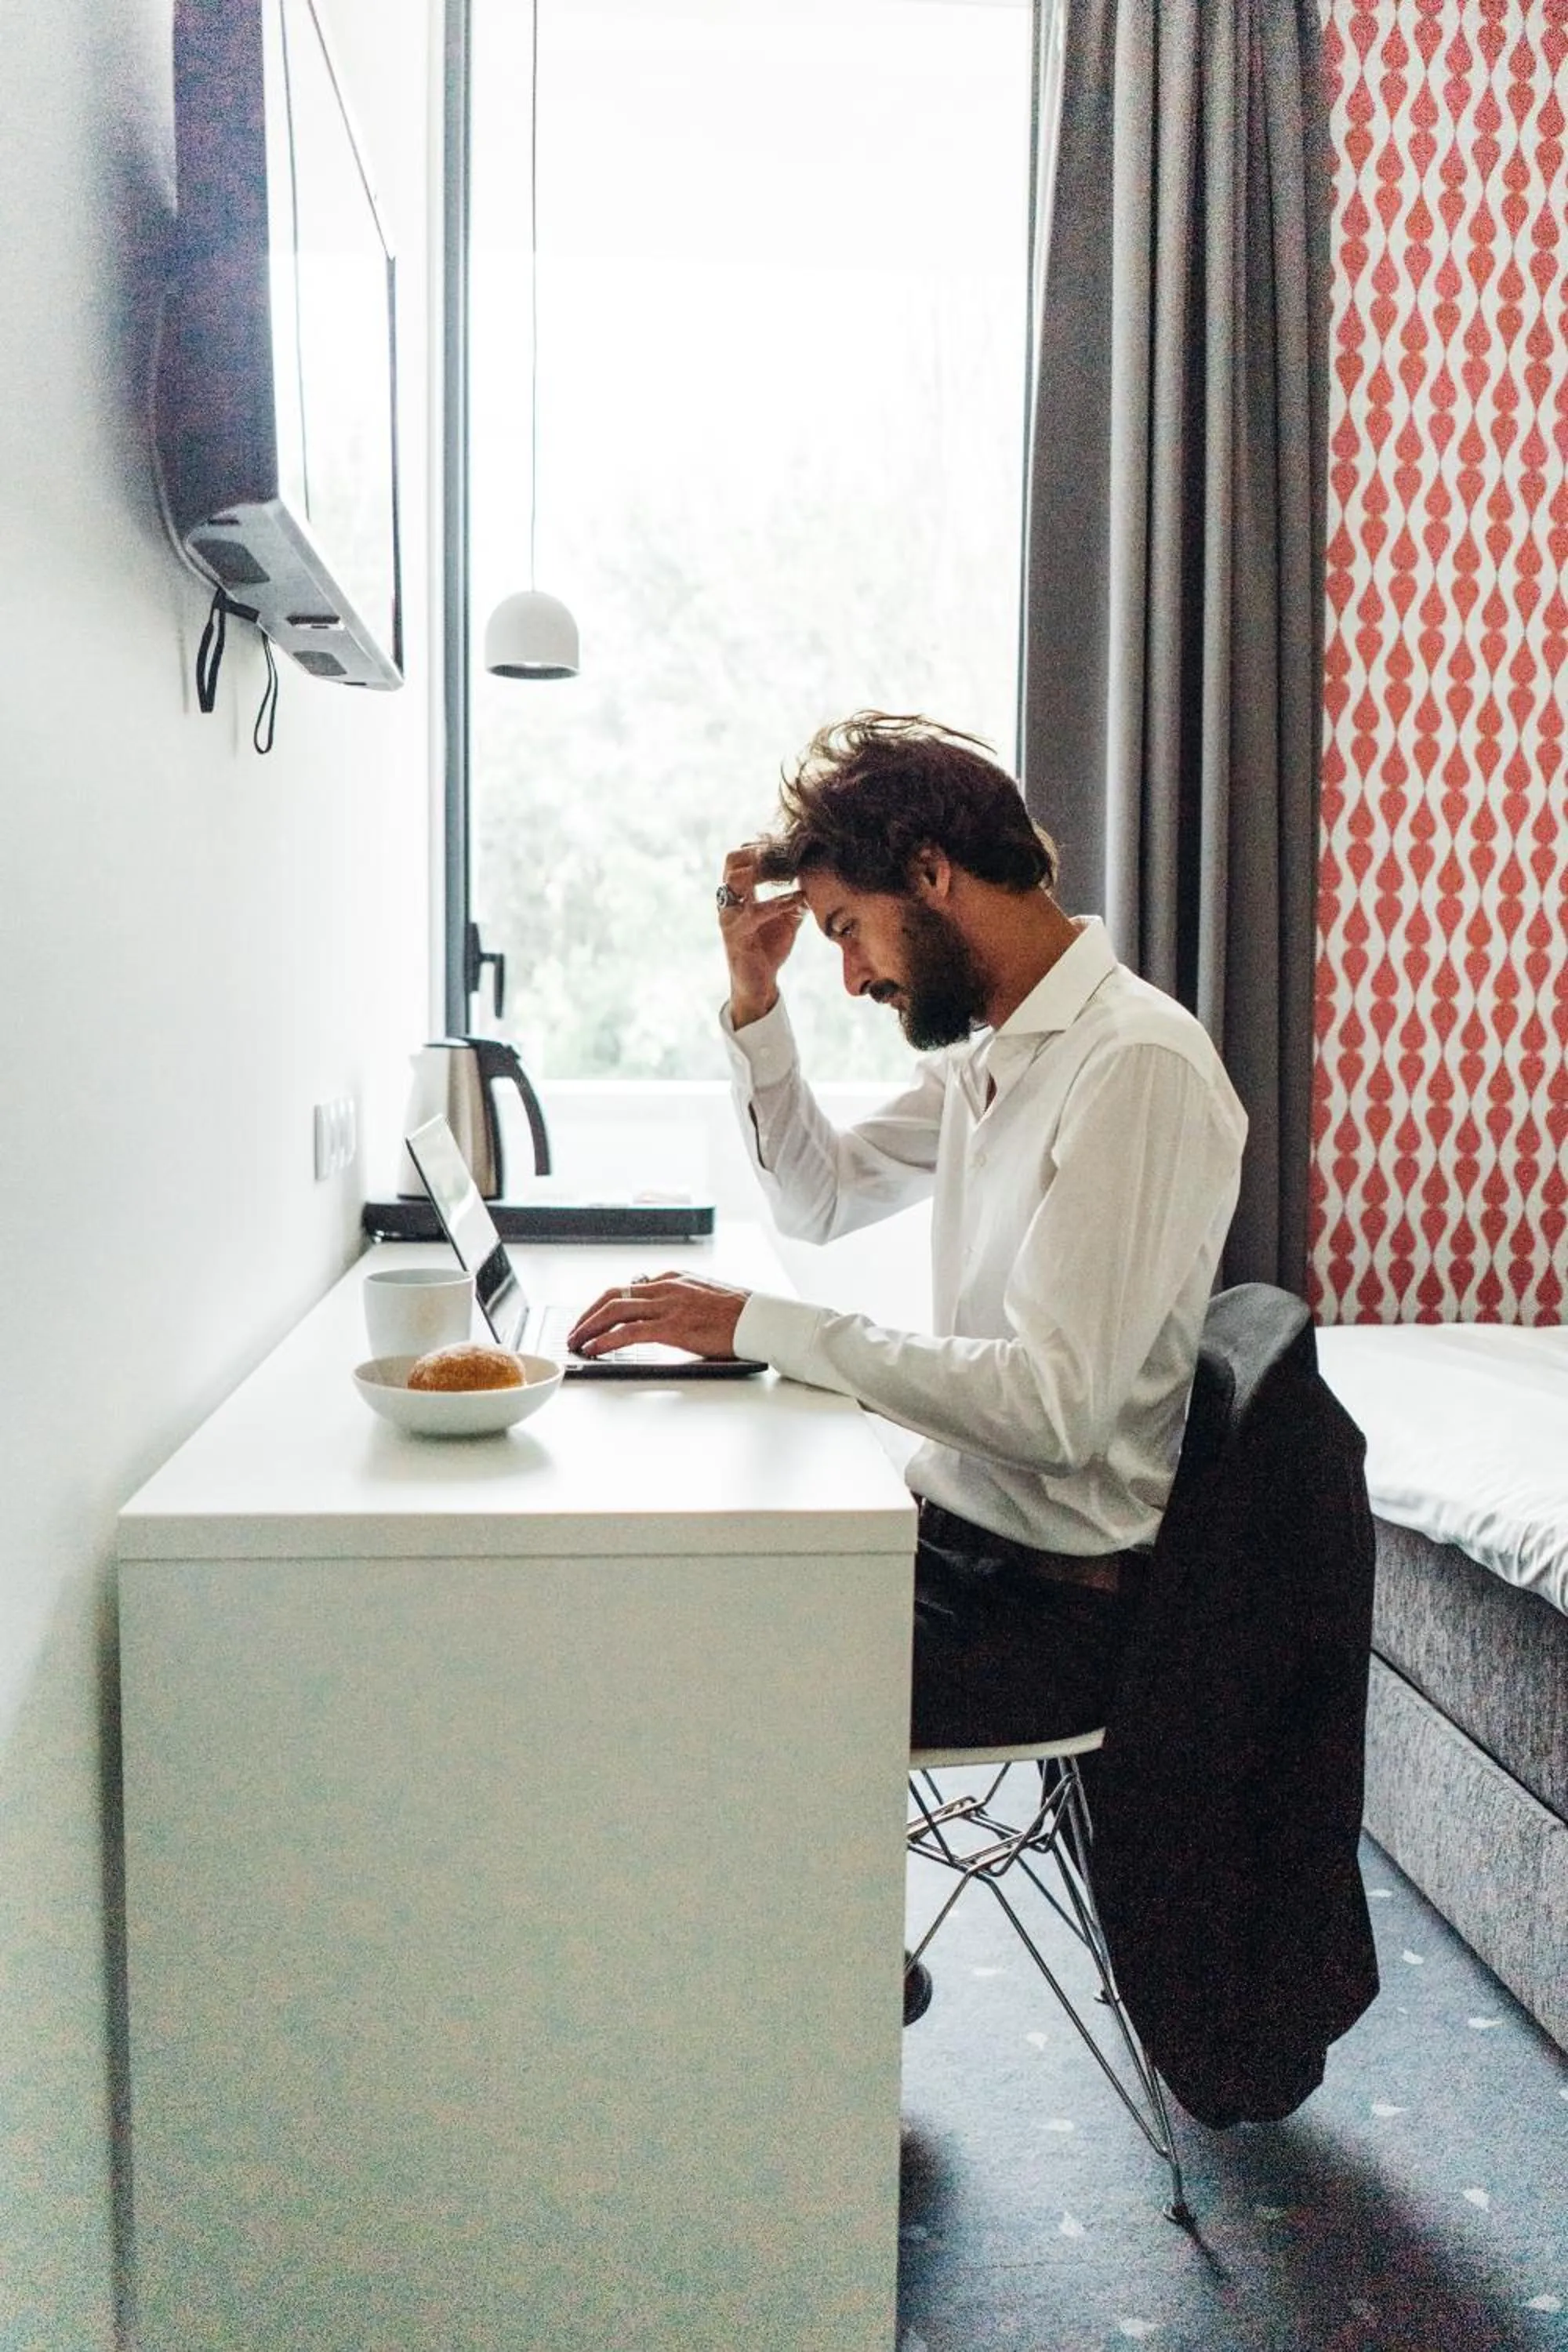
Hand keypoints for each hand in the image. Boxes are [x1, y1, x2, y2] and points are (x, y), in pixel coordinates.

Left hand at [567, 1272, 753, 1360]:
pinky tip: (594, 1350)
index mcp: (673, 1278)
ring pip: (615, 1310)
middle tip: (574, 1331)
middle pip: (613, 1295)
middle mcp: (666, 1286)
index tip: (593, 1318)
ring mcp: (668, 1305)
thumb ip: (679, 1297)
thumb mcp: (704, 1293)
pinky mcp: (672, 1327)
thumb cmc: (738, 1312)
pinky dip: (606, 1340)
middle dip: (587, 1314)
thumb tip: (658, 1310)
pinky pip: (629, 1332)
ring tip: (576, 1342)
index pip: (628, 1286)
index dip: (604, 1304)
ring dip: (589, 1327)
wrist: (760, 1319)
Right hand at [716, 843, 803, 1026]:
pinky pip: (755, 913)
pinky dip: (778, 903)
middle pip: (731, 860)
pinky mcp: (734, 935)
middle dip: (757, 851)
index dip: (761, 845)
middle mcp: (729, 901)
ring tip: (789, 870)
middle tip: (785, 852)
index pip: (741, 857)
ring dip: (763, 872)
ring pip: (736, 881)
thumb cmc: (769, 949)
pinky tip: (798, 898)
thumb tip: (816, 880)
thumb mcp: (787, 919)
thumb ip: (796, 899)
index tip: (788, 843)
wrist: (758, 984)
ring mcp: (729, 916)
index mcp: (738, 894)